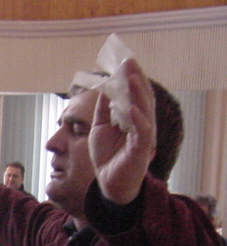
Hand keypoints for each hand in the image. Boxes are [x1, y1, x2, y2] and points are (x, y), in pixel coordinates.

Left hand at [90, 57, 155, 204]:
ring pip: (144, 110)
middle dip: (135, 79)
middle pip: (141, 98)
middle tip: (129, 61)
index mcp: (132, 118)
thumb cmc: (106, 157)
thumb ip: (102, 109)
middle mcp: (142, 124)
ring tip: (131, 77)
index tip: (124, 61)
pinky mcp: (142, 149)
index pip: (133, 94)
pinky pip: (142, 131)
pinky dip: (137, 118)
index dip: (129, 78)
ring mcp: (143, 136)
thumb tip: (104, 87)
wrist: (108, 185)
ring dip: (138, 93)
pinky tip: (131, 107)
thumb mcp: (99, 128)